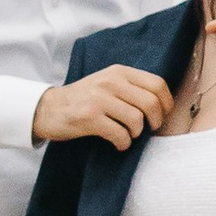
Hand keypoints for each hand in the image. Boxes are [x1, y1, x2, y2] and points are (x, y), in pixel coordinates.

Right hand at [32, 64, 173, 146]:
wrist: (49, 108)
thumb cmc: (84, 99)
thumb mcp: (107, 83)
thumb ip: (131, 87)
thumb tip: (163, 104)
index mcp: (119, 71)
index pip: (157, 84)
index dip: (166, 103)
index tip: (163, 116)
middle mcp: (110, 81)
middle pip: (150, 103)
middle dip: (155, 122)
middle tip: (148, 130)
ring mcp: (99, 98)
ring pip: (136, 120)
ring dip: (136, 134)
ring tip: (128, 136)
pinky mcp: (89, 117)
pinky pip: (119, 134)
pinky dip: (123, 143)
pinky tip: (118, 144)